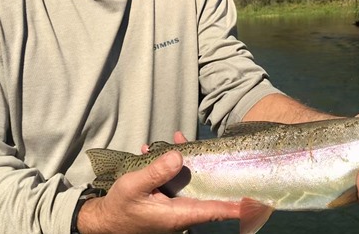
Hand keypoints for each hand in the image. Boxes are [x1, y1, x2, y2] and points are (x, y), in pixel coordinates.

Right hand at [79, 147, 238, 233]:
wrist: (105, 220)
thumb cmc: (120, 207)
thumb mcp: (134, 186)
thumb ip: (156, 172)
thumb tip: (179, 156)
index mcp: (177, 214)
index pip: (212, 210)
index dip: (233, 206)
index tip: (254, 202)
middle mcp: (180, 212)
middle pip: (206, 192)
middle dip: (211, 169)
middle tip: (219, 152)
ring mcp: (174, 207)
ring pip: (190, 182)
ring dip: (187, 161)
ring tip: (176, 138)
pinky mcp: (166, 200)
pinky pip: (176, 180)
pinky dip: (170, 164)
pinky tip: (157, 150)